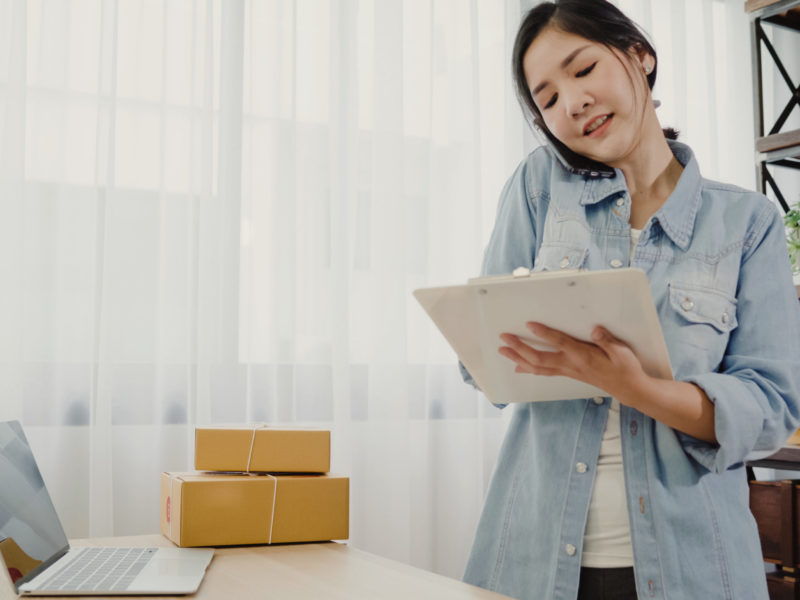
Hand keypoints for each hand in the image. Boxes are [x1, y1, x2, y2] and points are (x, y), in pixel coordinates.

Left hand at [498, 322, 648, 402]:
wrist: (627, 387)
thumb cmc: (624, 367)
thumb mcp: (621, 351)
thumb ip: (606, 340)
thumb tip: (595, 330)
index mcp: (583, 356)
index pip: (560, 343)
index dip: (544, 333)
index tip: (530, 324)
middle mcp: (571, 365)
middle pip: (539, 358)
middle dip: (520, 348)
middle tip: (504, 338)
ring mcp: (567, 371)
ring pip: (537, 367)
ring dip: (518, 358)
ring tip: (504, 350)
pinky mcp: (567, 374)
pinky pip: (543, 372)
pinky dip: (528, 368)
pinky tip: (518, 366)